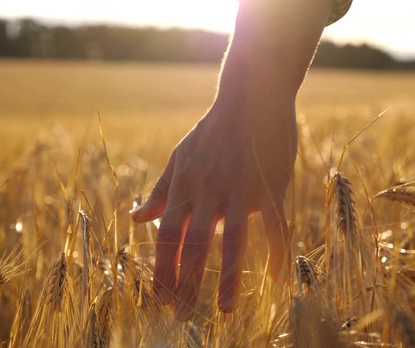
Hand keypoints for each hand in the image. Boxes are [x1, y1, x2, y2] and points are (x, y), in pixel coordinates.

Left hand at [132, 100, 296, 320]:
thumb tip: (136, 219)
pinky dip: (278, 253)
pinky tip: (277, 280)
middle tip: (182, 318)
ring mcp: (240, 190)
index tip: (159, 299)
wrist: (251, 95)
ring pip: (233, 241)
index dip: (162, 270)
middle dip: (187, 285)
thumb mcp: (180, 157)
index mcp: (184, 187)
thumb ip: (160, 191)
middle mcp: (208, 192)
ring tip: (225, 311)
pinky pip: (275, 226)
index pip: (166, 237)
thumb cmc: (213, 130)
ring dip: (228, 278)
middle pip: (194, 246)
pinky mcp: (270, 185)